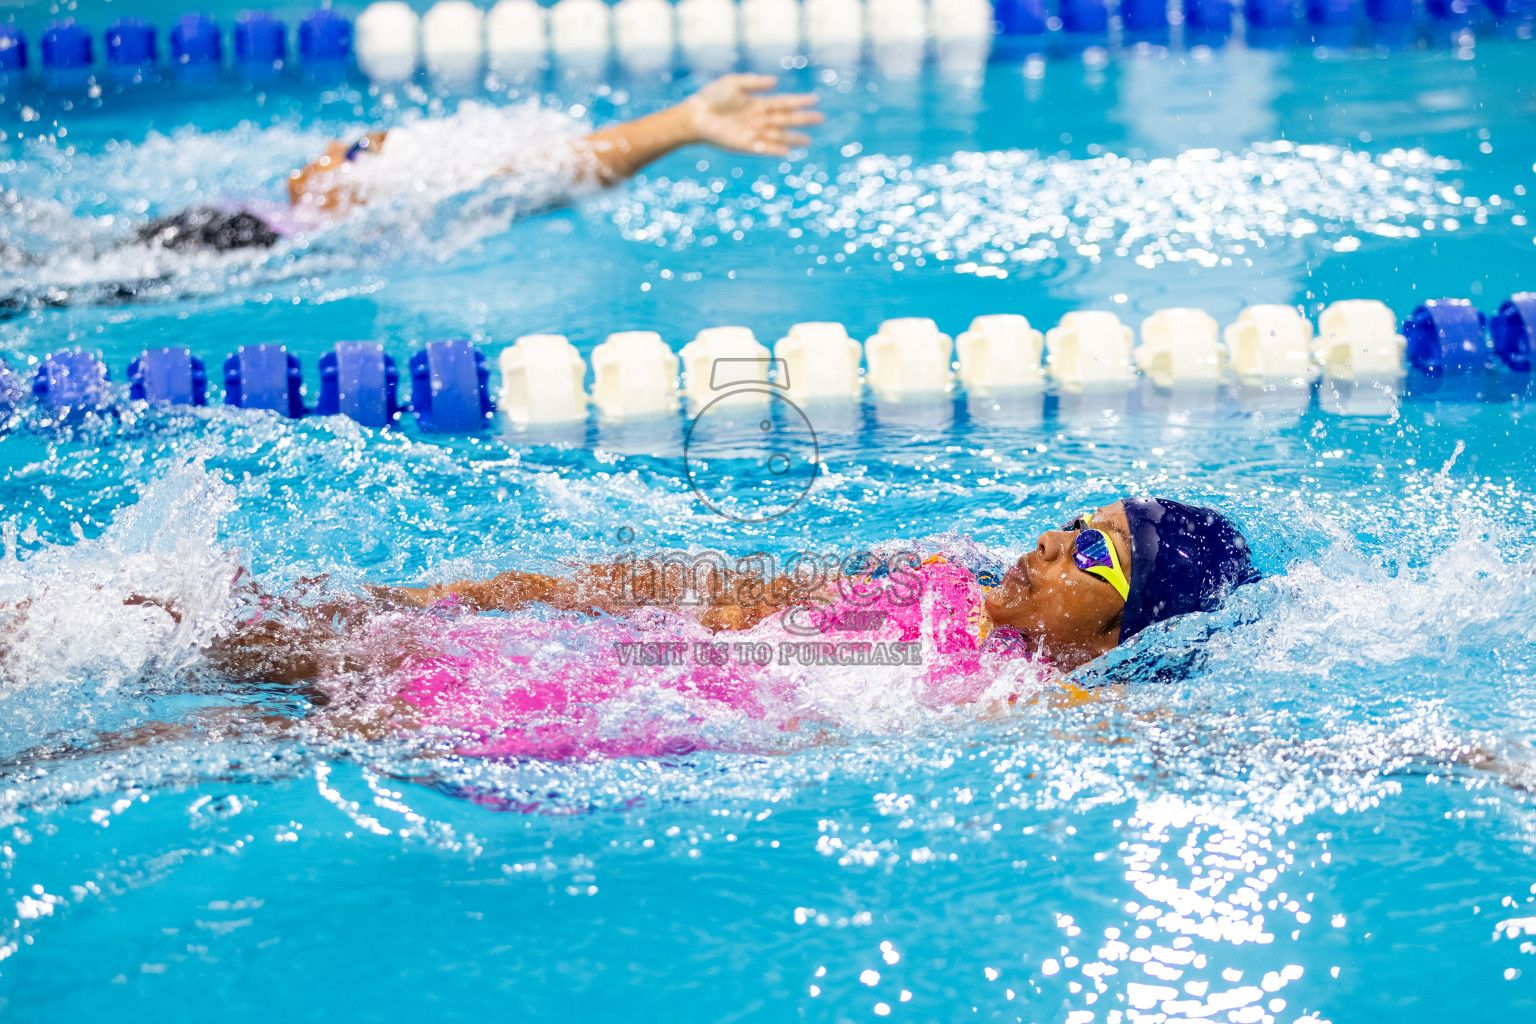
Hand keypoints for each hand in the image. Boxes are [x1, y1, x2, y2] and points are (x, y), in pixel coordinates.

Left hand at [685, 74, 822, 156]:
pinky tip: (788, 151)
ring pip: (780, 136)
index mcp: (758, 103)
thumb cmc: (712, 97)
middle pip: (787, 120)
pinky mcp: (746, 145)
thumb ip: (755, 82)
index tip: (815, 99)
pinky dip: (776, 150)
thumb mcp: (733, 83)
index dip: (800, 101)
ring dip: (794, 139)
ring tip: (808, 142)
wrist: (696, 116)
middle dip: (804, 119)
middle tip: (821, 119)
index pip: (784, 102)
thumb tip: (776, 82)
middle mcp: (760, 119)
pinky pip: (765, 149)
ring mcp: (754, 133)